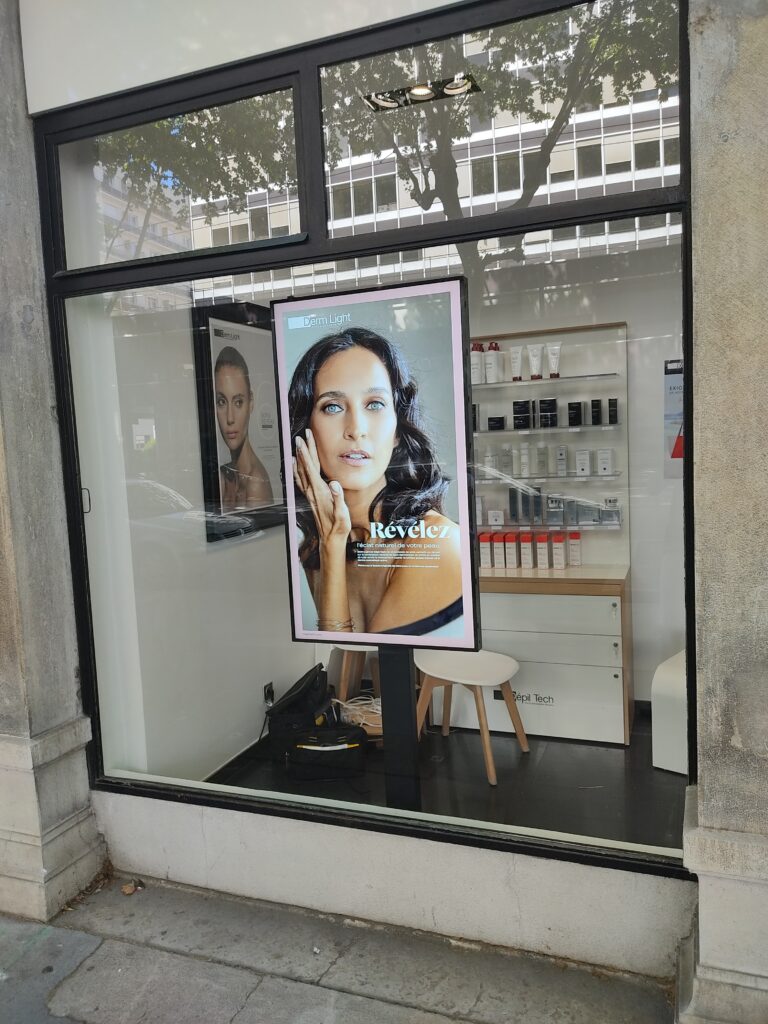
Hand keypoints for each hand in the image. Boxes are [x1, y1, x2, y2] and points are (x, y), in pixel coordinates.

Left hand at [293, 429, 350, 545]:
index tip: (303, 441)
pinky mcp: (311, 497)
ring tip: (297, 445)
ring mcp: (310, 494)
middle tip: (301, 436)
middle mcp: (312, 491)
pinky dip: (296, 470)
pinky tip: (295, 465)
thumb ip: (338, 498)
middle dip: (303, 450)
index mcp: (320, 492)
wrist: (330, 538)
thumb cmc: (338, 526)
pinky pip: (301, 480)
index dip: (307, 453)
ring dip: (300, 457)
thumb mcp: (342, 513)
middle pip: (306, 466)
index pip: (311, 468)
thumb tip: (334, 484)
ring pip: (302, 472)